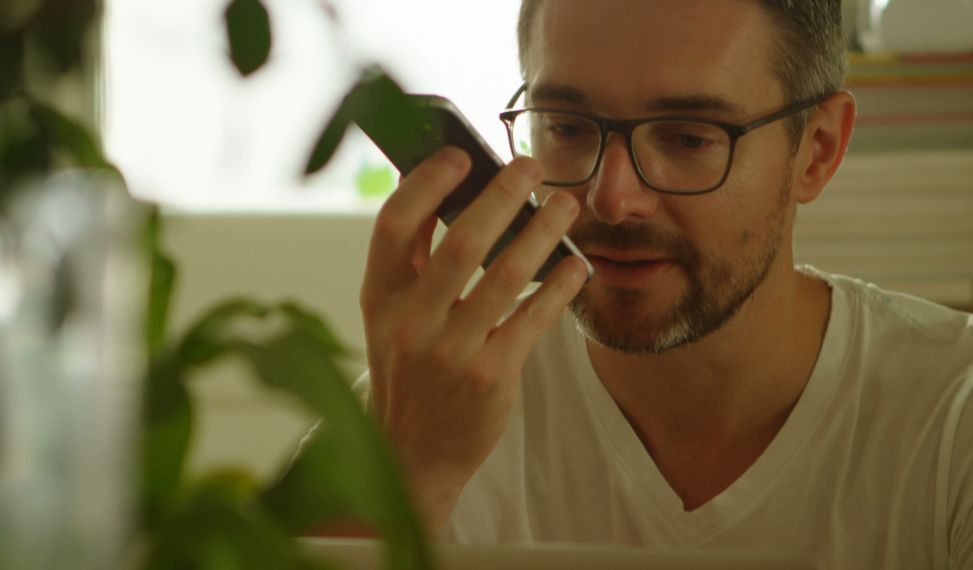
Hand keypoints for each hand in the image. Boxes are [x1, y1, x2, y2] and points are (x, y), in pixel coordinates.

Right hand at [359, 146, 587, 530]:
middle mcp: (410, 321)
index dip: (427, 182)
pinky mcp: (490, 376)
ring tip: (565, 205)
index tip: (460, 156)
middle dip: (502, 194)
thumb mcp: (390, 318)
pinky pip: (533, 317)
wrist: (411, 455)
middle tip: (532, 164)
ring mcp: (451, 351)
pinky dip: (559, 285)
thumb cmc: (409, 372)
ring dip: (543, 231)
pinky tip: (576, 265)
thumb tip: (451, 194)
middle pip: (461, 241)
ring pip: (505, 274)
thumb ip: (412, 264)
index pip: (394, 223)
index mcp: (379, 298)